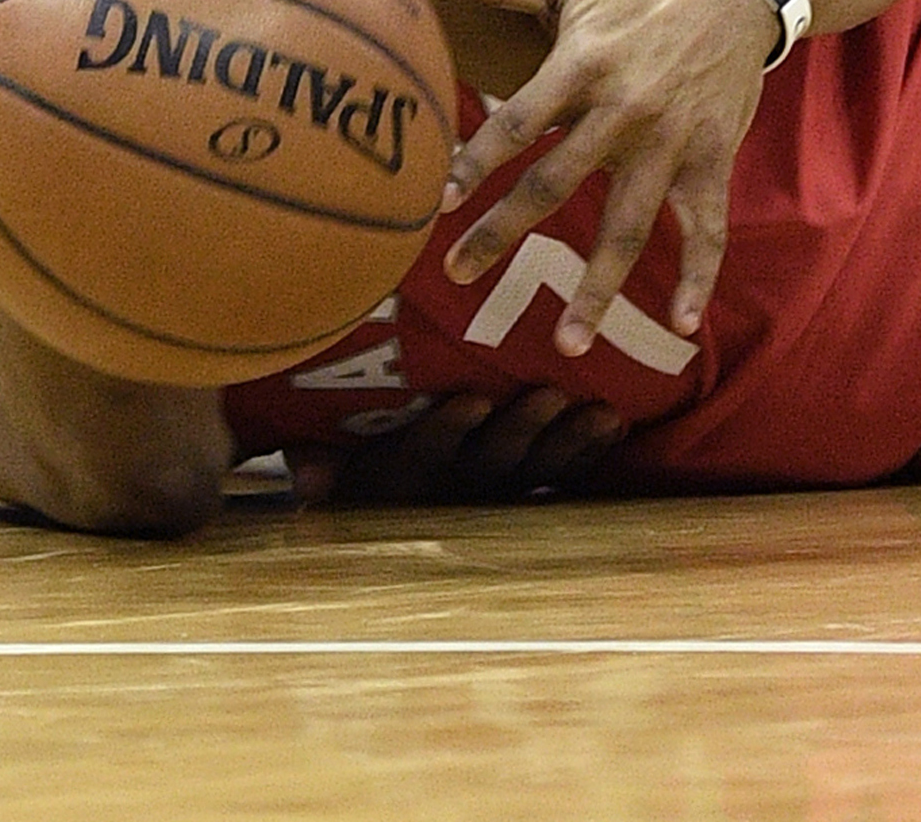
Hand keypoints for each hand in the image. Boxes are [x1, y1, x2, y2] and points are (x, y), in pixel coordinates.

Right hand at [288, 389, 627, 505]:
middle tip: (551, 395)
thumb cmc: (358, 474)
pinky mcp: (528, 486)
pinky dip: (591, 453)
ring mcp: (499, 489)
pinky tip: (617, 425)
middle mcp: (458, 488)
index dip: (450, 430)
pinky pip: (564, 476)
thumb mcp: (334, 473)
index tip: (472, 400)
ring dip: (571, 443)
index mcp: (409, 476)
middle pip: (495, 463)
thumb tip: (303, 475)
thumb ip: (318, 468)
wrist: (391, 525)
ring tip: (603, 414)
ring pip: (539, 470)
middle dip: (524, 430)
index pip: (427, 452)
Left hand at [434, 0, 777, 353]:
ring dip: (599, 288)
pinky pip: (705, 227)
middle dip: (504, 232)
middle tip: (458, 276)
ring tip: (569, 343)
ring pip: (628, 226)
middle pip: (555, 183)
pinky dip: (698, 276)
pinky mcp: (713, 159)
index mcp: (581, 65)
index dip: (477, 162)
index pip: (517, 122)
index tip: (441, 203)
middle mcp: (623, 110)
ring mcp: (671, 141)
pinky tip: (680, 325)